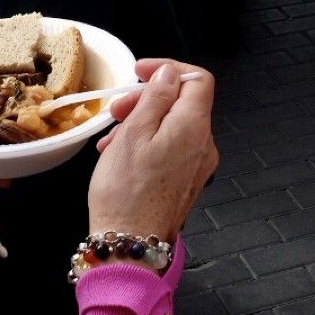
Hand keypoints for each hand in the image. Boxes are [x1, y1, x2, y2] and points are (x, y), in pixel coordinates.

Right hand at [86, 59, 217, 241]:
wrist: (130, 245)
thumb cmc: (126, 189)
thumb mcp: (134, 132)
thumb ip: (155, 97)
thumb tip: (169, 74)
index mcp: (194, 126)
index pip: (198, 79)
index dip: (168, 69)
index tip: (139, 73)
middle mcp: (204, 145)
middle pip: (182, 104)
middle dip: (147, 99)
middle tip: (116, 111)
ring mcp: (197, 166)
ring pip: (172, 127)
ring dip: (142, 124)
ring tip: (110, 140)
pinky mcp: (186, 183)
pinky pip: (170, 150)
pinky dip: (147, 144)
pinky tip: (119, 156)